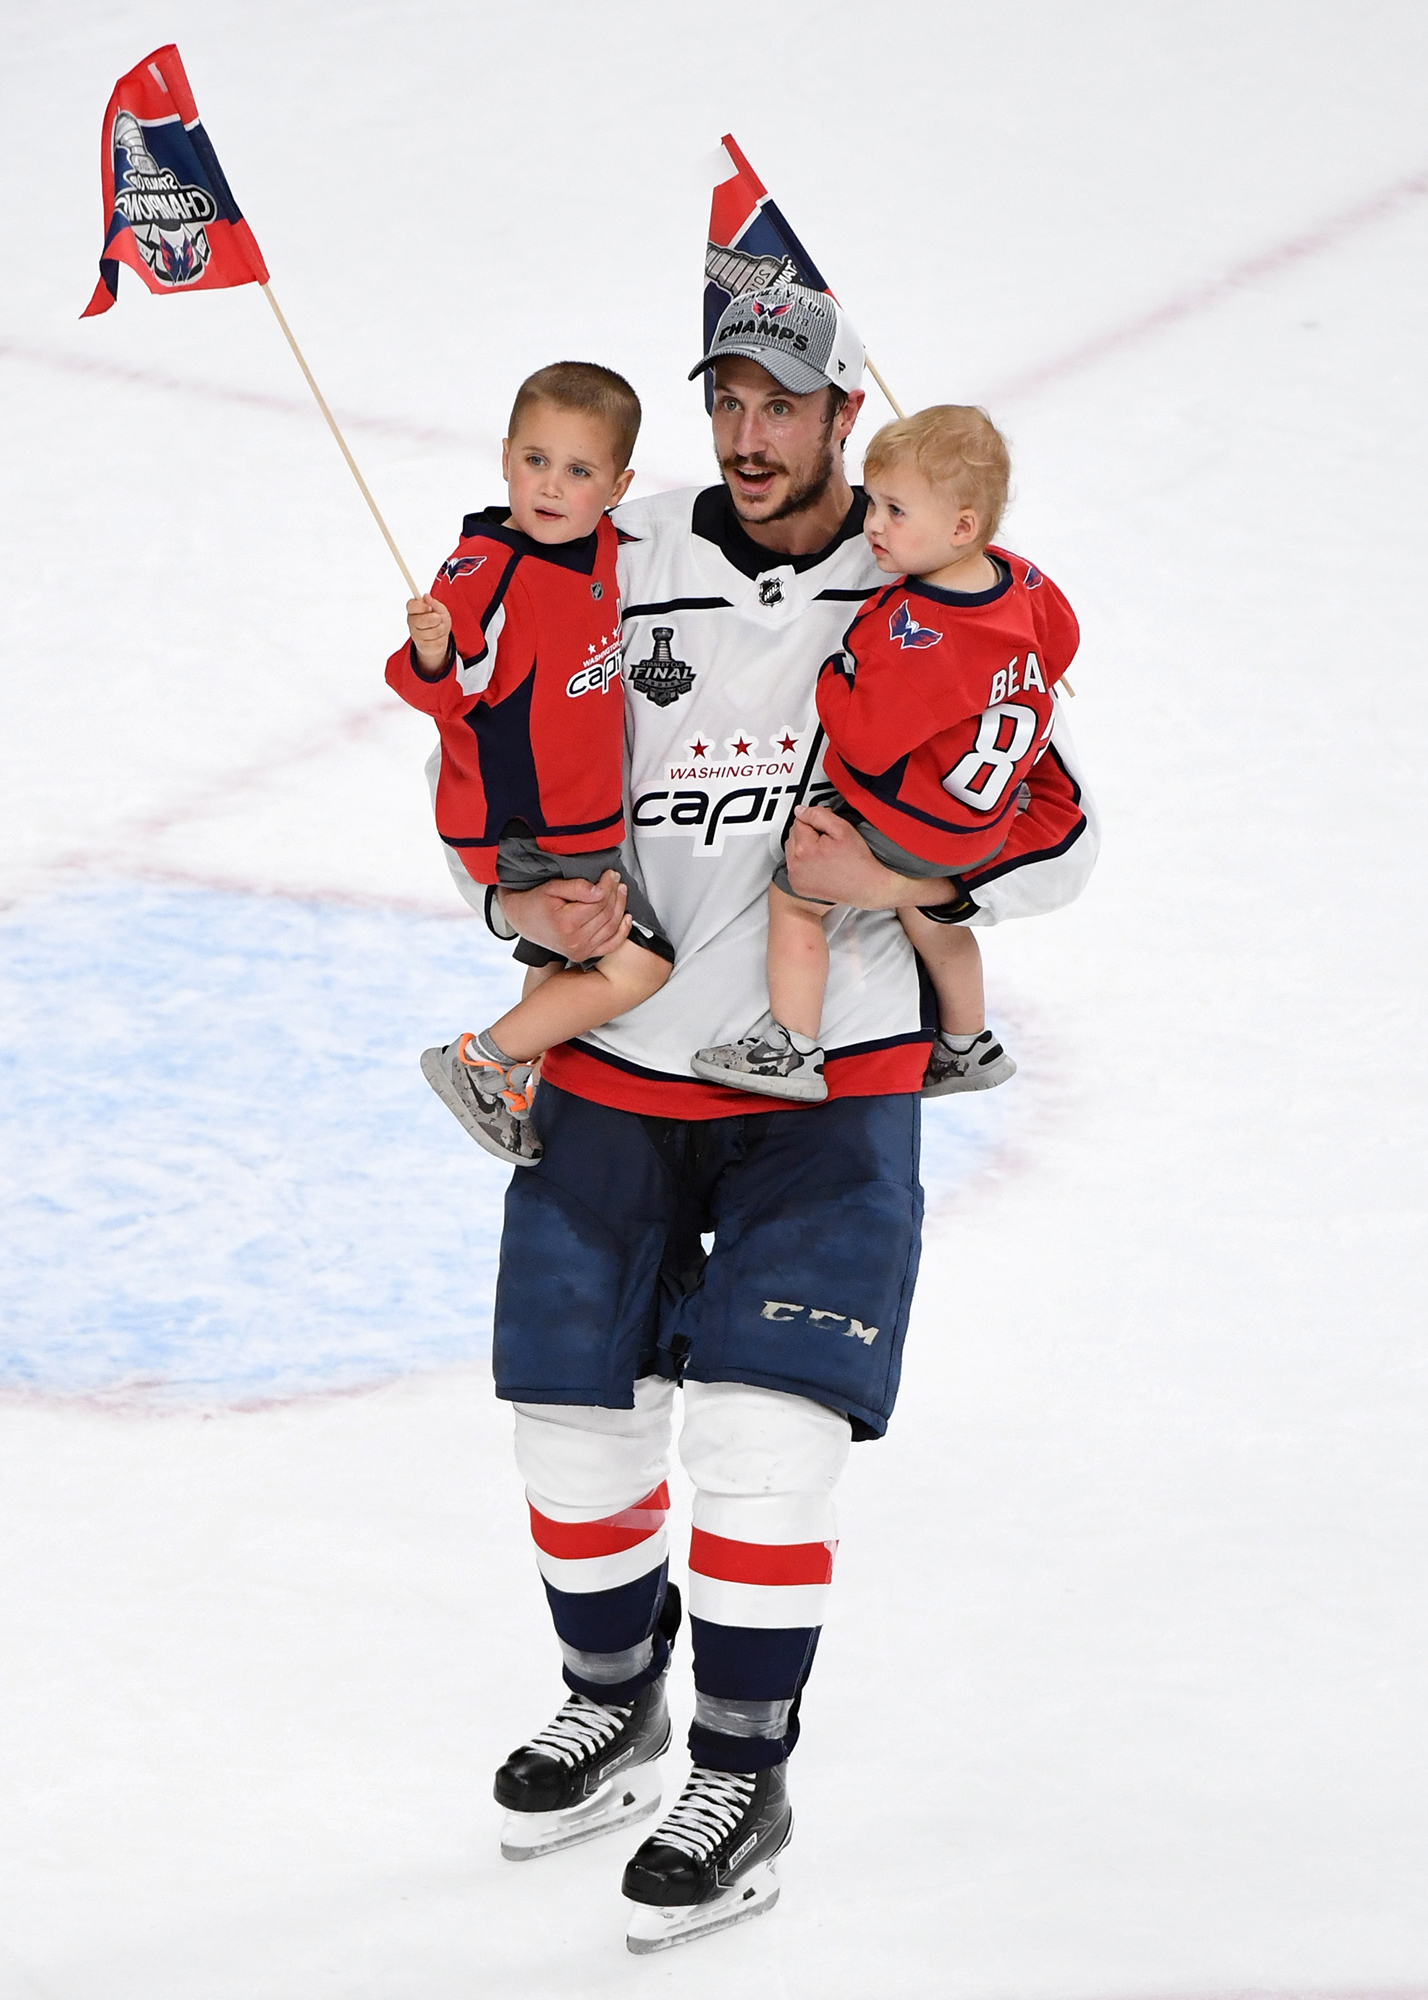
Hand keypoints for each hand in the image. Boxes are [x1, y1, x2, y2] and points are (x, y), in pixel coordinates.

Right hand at [406, 593, 451, 674]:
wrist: (438, 637)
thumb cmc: (437, 620)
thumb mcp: (439, 609)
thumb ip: (433, 603)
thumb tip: (426, 596)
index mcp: (413, 610)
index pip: (411, 605)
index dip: (421, 606)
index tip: (429, 607)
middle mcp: (411, 622)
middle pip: (423, 620)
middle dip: (436, 619)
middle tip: (438, 618)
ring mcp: (415, 635)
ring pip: (433, 632)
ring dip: (442, 629)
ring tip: (440, 628)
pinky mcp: (422, 646)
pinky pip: (436, 642)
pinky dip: (442, 638)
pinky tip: (439, 637)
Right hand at [499, 870, 629, 960]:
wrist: (522, 919)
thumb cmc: (535, 902)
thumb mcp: (551, 887)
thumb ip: (577, 887)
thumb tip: (599, 890)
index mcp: (566, 924)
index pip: (598, 902)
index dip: (608, 885)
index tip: (611, 873)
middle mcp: (575, 941)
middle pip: (606, 914)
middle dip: (615, 893)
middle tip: (616, 879)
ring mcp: (580, 951)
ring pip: (611, 927)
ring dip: (620, 907)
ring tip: (620, 891)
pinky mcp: (583, 955)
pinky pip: (610, 945)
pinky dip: (622, 932)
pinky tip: (627, 918)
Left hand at [783, 805, 955, 909]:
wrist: (873, 889)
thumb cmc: (865, 858)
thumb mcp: (847, 830)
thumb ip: (822, 815)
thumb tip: (802, 808)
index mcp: (809, 848)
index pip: (803, 818)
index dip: (821, 819)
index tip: (836, 829)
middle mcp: (799, 864)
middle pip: (797, 832)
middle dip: (813, 831)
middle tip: (836, 842)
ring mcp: (799, 877)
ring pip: (797, 847)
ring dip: (810, 845)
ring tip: (833, 853)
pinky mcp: (802, 886)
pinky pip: (798, 865)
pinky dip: (808, 862)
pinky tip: (828, 865)